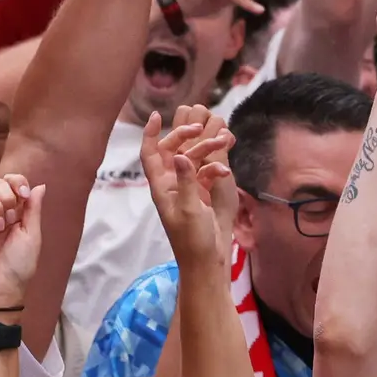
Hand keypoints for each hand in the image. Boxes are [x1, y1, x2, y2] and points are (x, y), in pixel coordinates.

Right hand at [0, 173, 43, 317]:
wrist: (0, 290)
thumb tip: (39, 185)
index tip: (24, 196)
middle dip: (6, 196)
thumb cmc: (18, 266)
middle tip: (10, 220)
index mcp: (13, 213)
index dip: (17, 182)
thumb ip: (33, 209)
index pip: (10, 182)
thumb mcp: (32, 235)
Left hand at [143, 104, 239, 272]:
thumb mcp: (189, 209)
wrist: (208, 260)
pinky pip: (208, 171)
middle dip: (186, 136)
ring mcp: (188, 188)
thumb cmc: (193, 239)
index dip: (150, 135)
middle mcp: (172, 184)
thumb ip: (186, 181)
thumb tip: (180, 155)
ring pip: (193, 159)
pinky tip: (226, 171)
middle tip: (200, 127)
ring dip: (206, 148)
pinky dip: (216, 166)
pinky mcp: (204, 193)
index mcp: (161, 188)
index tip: (158, 116)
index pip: (150, 155)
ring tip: (223, 141)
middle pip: (173, 150)